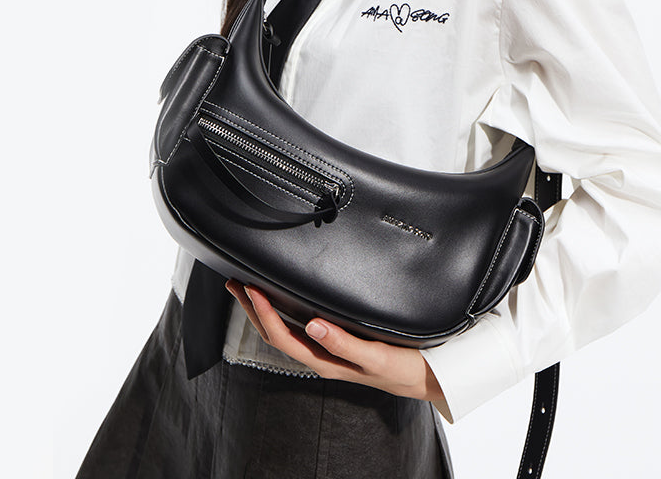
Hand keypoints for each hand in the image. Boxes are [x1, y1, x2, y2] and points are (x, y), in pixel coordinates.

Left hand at [226, 280, 443, 403]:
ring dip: (262, 311)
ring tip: (248, 289)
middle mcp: (320, 357)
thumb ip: (344, 343)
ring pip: (284, 332)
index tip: (252, 289)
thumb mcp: (375, 356)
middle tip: (235, 283)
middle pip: (275, 334)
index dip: (264, 314)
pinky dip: (282, 313)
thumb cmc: (402, 368)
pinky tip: (281, 301)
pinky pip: (298, 329)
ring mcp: (326, 352)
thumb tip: (312, 325)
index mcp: (325, 361)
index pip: (282, 338)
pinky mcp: (334, 344)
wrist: (425, 377)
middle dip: (252, 309)